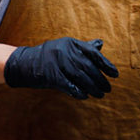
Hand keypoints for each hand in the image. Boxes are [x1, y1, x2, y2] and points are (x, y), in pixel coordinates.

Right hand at [4, 37, 118, 98]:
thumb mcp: (66, 47)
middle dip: (100, 79)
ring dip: (92, 87)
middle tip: (108, 89)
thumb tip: (101, 44)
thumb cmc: (49, 56)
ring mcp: (57, 62)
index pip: (93, 53)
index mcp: (71, 43)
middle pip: (88, 67)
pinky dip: (78, 91)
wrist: (23, 63)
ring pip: (80, 77)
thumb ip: (83, 47)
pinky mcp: (50, 75)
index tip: (116, 74)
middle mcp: (65, 51)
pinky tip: (85, 96)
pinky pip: (68, 84)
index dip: (106, 64)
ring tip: (101, 94)